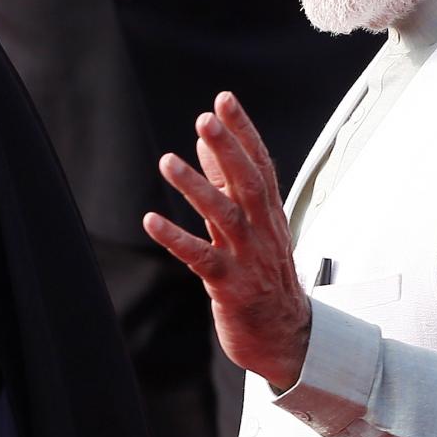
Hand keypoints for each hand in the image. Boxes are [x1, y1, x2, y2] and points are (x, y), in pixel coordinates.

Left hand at [143, 91, 309, 391]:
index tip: (224, 99)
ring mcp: (249, 259)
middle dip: (228, 149)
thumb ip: (226, 185)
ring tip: (168, 161)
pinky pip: (202, 259)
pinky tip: (151, 221)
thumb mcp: (251, 226)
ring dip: (196, 188)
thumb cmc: (264, 275)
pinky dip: (177, 239)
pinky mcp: (231, 287)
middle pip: (248, 183)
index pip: (261, 164)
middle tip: (205, 119)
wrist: (285, 337)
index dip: (244, 131)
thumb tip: (205, 145)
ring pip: (224, 217)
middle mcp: (262, 231)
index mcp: (269, 213)